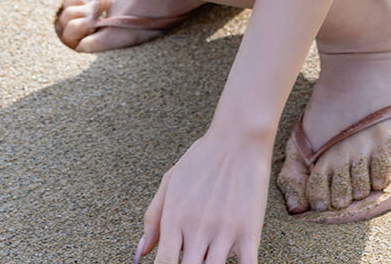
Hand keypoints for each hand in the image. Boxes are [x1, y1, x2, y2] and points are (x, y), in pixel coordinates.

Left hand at [135, 128, 269, 263]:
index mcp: (175, 217)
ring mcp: (223, 232)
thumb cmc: (202, 158)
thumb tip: (140, 251)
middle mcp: (197, 228)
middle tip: (191, 259)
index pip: (164, 263)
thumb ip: (153, 217)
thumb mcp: (171, 181)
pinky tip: (234, 263)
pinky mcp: (249, 233)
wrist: (238, 139)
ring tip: (206, 259)